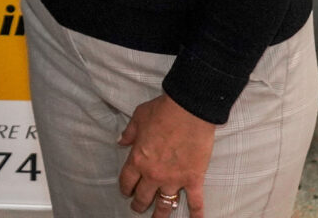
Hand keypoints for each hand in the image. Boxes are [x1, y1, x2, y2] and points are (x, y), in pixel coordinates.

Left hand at [116, 94, 213, 217]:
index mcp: (138, 159)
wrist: (188, 110)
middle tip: (138, 208)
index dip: (125, 188)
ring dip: (160, 214)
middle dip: (139, 205)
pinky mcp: (193, 179)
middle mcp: (153, 174)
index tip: (126, 192)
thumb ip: (129, 133)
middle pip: (143, 196)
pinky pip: (195, 201)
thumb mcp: (138, 118)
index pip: (127, 181)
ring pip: (165, 204)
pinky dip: (196, 214)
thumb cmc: (162, 111)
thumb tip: (121, 141)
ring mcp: (174, 179)